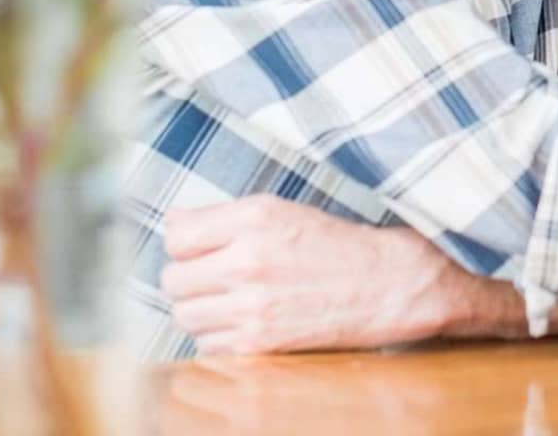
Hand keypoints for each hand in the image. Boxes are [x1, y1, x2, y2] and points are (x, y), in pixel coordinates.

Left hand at [161, 195, 521, 354]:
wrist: (385, 285)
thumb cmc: (335, 246)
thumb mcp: (281, 212)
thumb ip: (223, 216)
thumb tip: (173, 221)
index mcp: (255, 219)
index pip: (176, 235)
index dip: (184, 243)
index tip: (199, 248)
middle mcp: (250, 260)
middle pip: (173, 279)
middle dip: (189, 279)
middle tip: (214, 277)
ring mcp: (253, 305)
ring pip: (184, 315)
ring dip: (200, 309)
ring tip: (228, 301)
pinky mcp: (259, 342)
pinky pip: (206, 344)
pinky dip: (217, 337)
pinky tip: (241, 322)